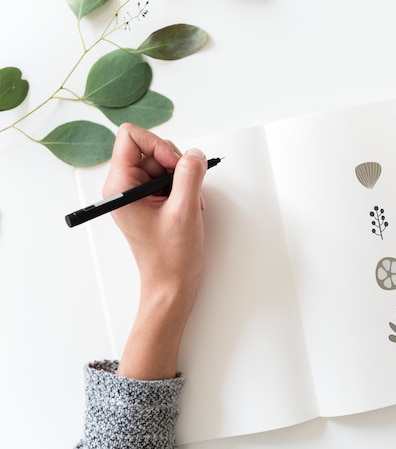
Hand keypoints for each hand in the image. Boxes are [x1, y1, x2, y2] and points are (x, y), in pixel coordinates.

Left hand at [103, 123, 207, 379]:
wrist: (172, 285)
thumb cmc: (170, 257)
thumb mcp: (184, 211)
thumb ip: (190, 175)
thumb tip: (195, 153)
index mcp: (120, 186)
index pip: (131, 137)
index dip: (158, 144)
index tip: (175, 165)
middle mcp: (124, 186)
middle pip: (151, 148)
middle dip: (175, 163)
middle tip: (186, 187)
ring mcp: (138, 193)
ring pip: (164, 162)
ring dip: (183, 178)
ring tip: (189, 203)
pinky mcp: (151, 201)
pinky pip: (169, 178)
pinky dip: (184, 187)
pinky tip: (189, 207)